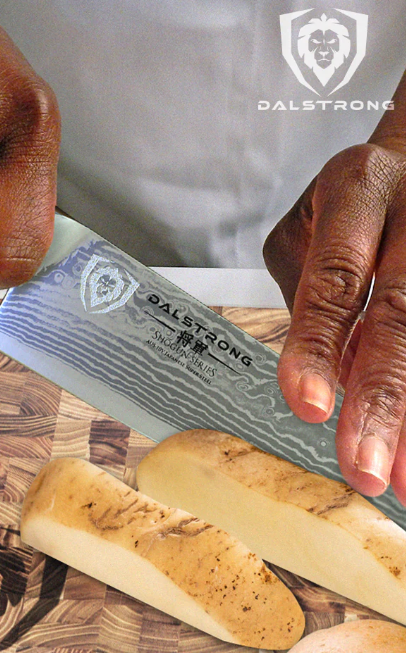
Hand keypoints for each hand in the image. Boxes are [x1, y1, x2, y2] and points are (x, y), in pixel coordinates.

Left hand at [264, 137, 405, 504]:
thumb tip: (328, 383)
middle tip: (367, 470)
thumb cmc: (354, 199)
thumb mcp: (309, 228)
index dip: (320, 347)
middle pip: (402, 315)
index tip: (309, 408)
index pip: (333, 280)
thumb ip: (312, 299)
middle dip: (383, 401)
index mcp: (356, 191)